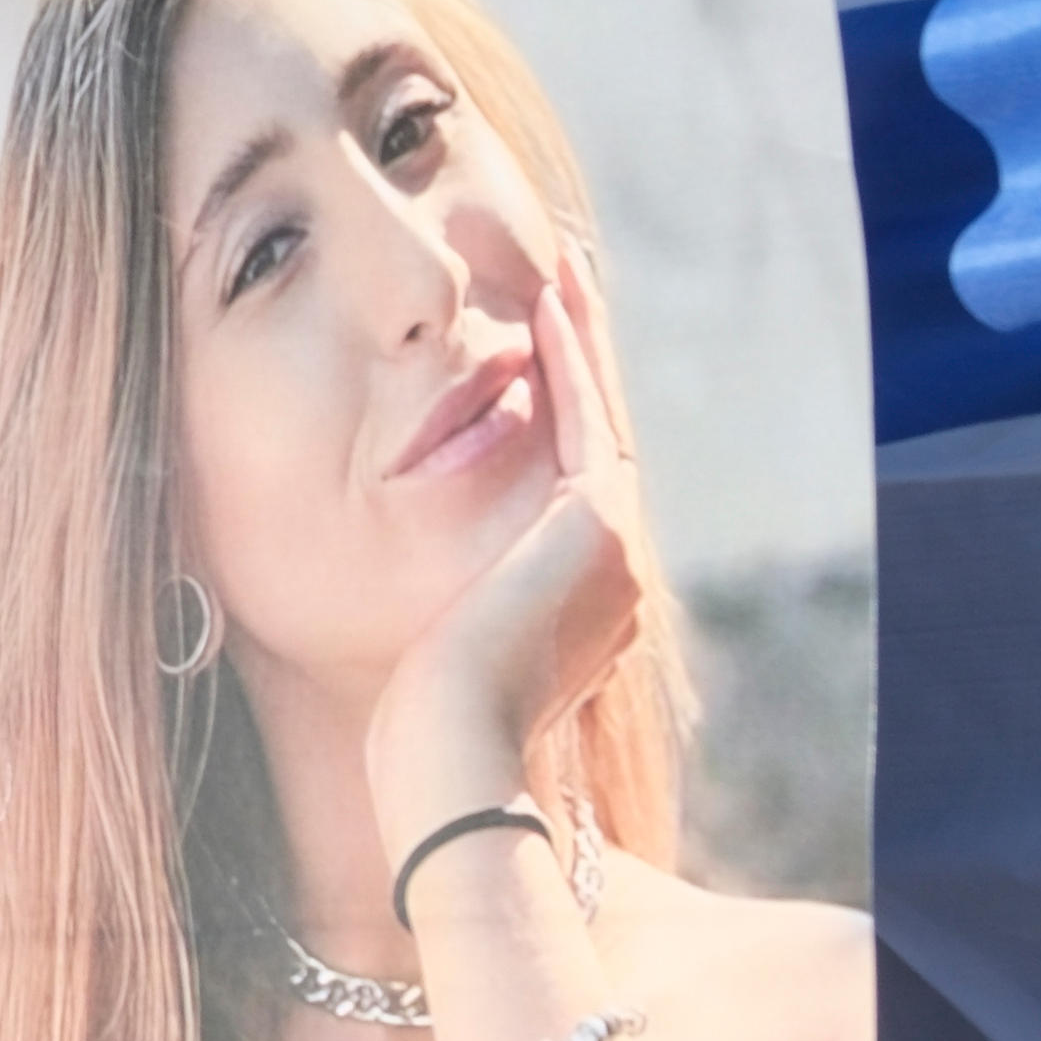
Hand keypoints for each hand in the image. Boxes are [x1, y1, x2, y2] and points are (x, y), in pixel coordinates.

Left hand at [368, 249, 657, 837]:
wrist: (452, 767)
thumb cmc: (422, 735)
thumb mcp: (443, 658)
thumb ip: (458, 616)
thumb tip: (424, 595)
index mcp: (587, 606)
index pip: (575, 486)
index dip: (563, 414)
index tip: (538, 356)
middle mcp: (617, 575)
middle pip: (600, 438)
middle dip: (584, 361)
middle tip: (566, 285)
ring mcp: (617, 550)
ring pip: (602, 416)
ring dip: (582, 340)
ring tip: (563, 273)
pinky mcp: (600, 527)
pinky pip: (586, 418)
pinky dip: (570, 358)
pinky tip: (546, 305)